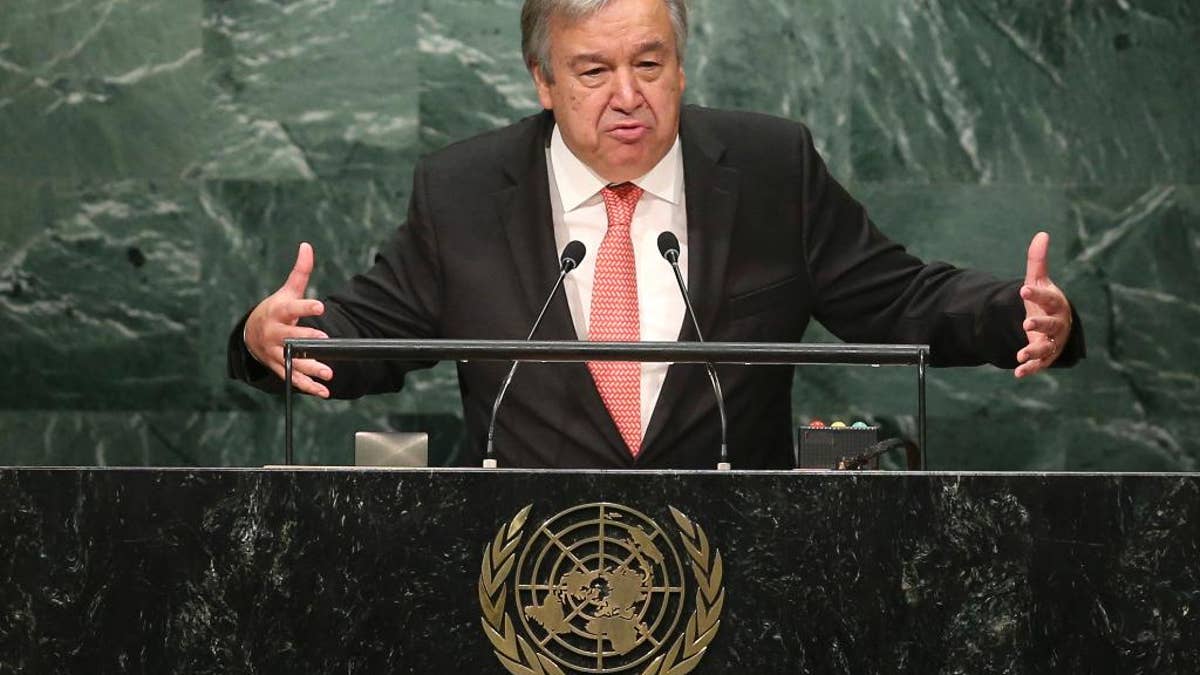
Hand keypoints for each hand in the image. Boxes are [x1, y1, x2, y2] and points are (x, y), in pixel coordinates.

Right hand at [244, 242, 333, 396]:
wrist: (252, 334)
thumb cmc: (276, 310)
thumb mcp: (286, 291)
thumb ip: (300, 272)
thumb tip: (307, 246)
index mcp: (278, 313)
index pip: (292, 309)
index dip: (306, 308)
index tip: (319, 307)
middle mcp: (275, 334)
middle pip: (290, 338)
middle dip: (306, 341)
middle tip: (323, 342)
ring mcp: (276, 352)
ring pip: (293, 361)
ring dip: (310, 368)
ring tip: (328, 372)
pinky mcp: (279, 367)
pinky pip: (293, 378)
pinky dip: (308, 386)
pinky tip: (323, 391)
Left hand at [1014, 231, 1072, 378]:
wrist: (1054, 325)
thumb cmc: (1045, 301)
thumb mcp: (1039, 281)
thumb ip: (1038, 261)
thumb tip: (1042, 234)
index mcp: (1056, 304)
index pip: (1048, 298)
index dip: (1037, 294)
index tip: (1023, 289)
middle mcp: (1058, 324)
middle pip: (1051, 324)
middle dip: (1040, 323)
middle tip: (1026, 321)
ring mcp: (1052, 342)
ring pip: (1046, 347)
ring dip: (1033, 351)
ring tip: (1019, 354)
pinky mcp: (1045, 357)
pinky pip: (1039, 364)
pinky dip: (1029, 369)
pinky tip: (1017, 372)